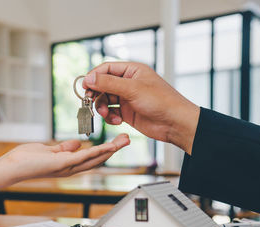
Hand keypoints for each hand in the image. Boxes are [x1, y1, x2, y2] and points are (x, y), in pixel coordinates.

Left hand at [0, 134, 129, 200]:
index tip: (117, 141)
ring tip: (123, 141)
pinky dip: (97, 152)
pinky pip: (83, 157)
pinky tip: (108, 147)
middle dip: (113, 150)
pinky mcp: (62, 164)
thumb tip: (77, 143)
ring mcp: (67, 167)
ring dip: (110, 150)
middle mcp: (70, 168)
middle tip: (127, 140)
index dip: (105, 150)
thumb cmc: (26, 159)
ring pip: (94, 159)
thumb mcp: (49, 150)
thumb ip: (64, 147)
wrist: (12, 167)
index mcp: (68, 163)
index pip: (91, 157)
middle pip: (97, 159)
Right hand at [82, 62, 199, 154]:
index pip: (106, 69)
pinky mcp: (127, 112)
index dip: (94, 76)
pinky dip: (110, 117)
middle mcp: (129, 83)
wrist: (175, 124)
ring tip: (106, 114)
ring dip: (102, 107)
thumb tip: (89, 78)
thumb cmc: (161, 102)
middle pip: (103, 85)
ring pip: (105, 100)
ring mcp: (127, 98)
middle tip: (90, 102)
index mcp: (132, 71)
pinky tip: (117, 121)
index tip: (85, 86)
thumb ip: (109, 83)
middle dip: (96, 94)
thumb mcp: (132, 89)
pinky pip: (111, 112)